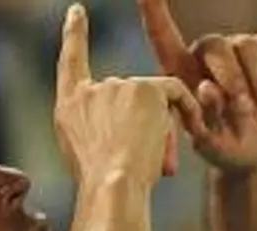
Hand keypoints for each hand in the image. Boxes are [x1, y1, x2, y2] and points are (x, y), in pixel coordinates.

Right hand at [54, 4, 204, 186]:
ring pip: (152, 100)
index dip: (74, 35)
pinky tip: (188, 131)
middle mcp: (90, 91)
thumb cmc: (104, 187)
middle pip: (127, 94)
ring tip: (158, 164)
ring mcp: (117, 86)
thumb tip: (122, 122)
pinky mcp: (145, 89)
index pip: (70, 62)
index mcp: (68, 108)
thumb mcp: (87, 155)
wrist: (114, 187)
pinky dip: (185, 110)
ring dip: (160, 129)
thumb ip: (98, 128)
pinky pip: (174, 93)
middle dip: (142, 125)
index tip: (76, 11)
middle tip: (147, 164)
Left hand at [136, 0, 256, 173]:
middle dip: (230, 79)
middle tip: (241, 109)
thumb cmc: (221, 144)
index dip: (153, 9)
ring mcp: (238, 47)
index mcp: (179, 70)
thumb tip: (208, 88)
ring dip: (255, 82)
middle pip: (214, 44)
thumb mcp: (205, 139)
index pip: (161, 35)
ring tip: (256, 110)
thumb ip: (201, 116)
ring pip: (246, 45)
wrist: (254, 151)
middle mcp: (206, 52)